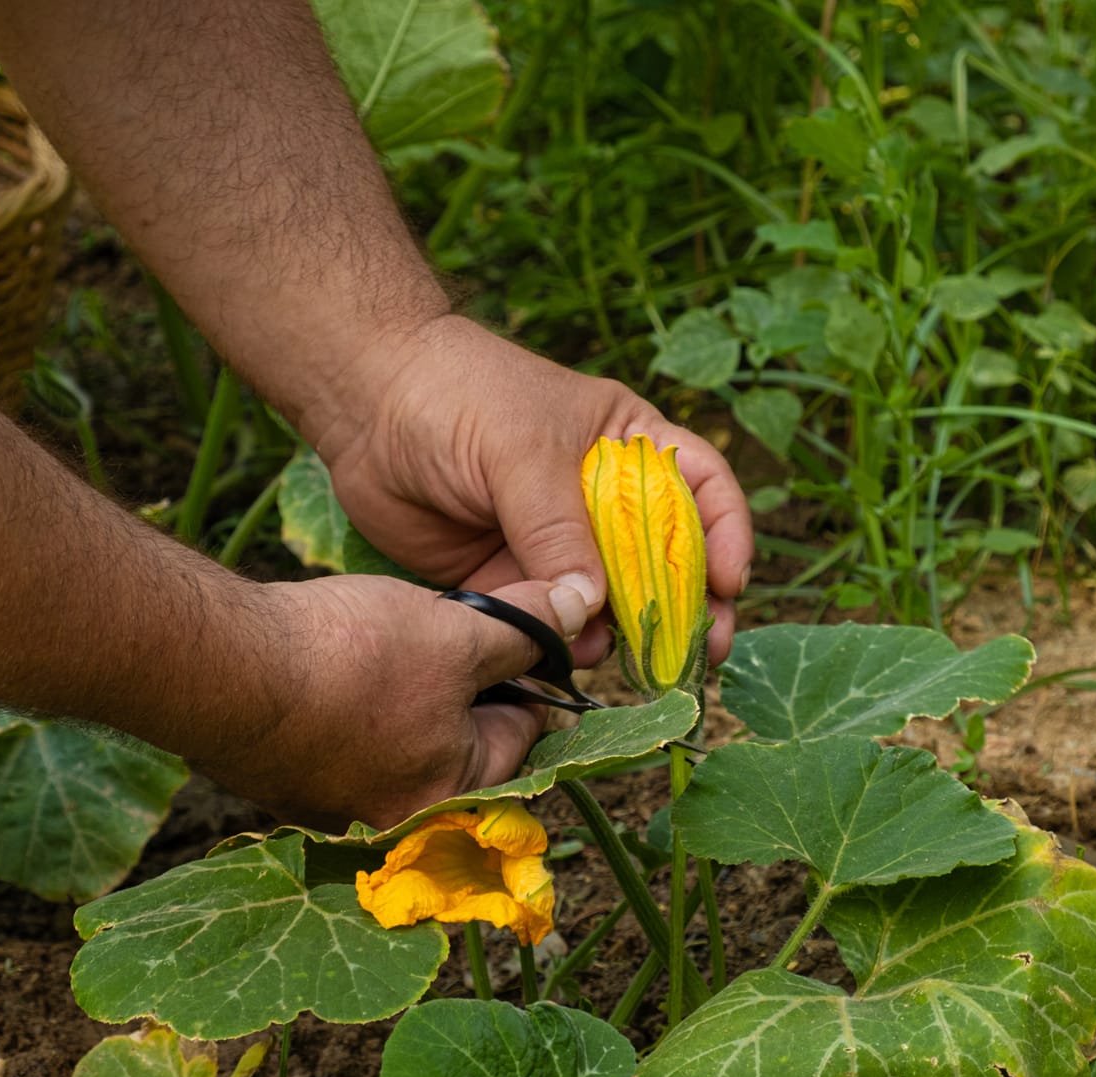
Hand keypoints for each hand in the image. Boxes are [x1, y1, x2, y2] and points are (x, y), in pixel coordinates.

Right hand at [209, 574, 584, 829]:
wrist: (222, 669)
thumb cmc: (349, 654)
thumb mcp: (455, 632)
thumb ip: (524, 631)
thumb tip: (580, 610)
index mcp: (452, 794)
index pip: (520, 733)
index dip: (524, 676)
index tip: (512, 639)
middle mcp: (397, 820)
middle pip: (458, 745)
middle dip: (460, 692)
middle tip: (442, 636)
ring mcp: (334, 808)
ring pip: (397, 742)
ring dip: (402, 700)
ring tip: (383, 644)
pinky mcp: (284, 786)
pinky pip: (341, 744)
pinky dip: (347, 710)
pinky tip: (332, 666)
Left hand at [310, 315, 753, 666]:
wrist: (364, 402)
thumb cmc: (454, 395)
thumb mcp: (519, 450)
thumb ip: (558, 529)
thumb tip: (593, 607)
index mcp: (625, 444)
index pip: (701, 487)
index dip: (725, 534)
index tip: (731, 581)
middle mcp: (598, 498)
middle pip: (665, 560)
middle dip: (690, 607)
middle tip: (704, 651)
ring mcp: (553, 542)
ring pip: (609, 602)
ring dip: (626, 635)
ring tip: (630, 662)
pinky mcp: (508, 576)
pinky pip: (549, 622)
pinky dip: (563, 645)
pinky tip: (568, 657)